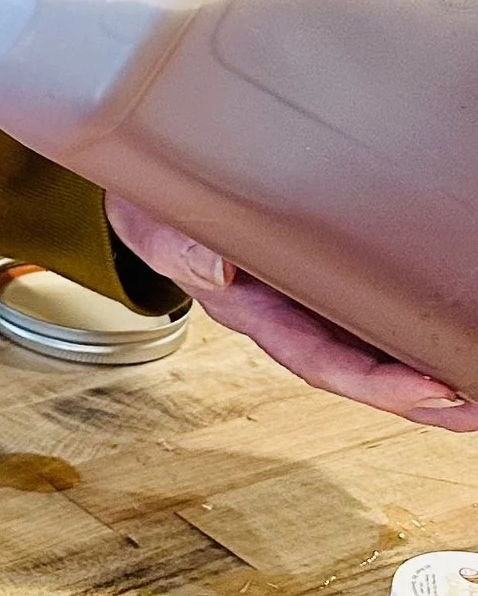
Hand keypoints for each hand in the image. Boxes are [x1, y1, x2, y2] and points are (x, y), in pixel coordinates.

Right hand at [108, 196, 477, 432]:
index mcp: (248, 311)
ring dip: (429, 375)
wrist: (151, 190)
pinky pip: (375, 310)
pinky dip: (416, 331)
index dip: (367, 379)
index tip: (421, 388)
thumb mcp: (152, 223)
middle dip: (418, 397)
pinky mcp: (327, 274)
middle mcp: (286, 315)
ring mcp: (309, 299)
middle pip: (359, 369)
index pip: (314, 357)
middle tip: (475, 405)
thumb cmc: (156, 210)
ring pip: (374, 349)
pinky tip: (454, 338)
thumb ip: (176, 245)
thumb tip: (215, 269)